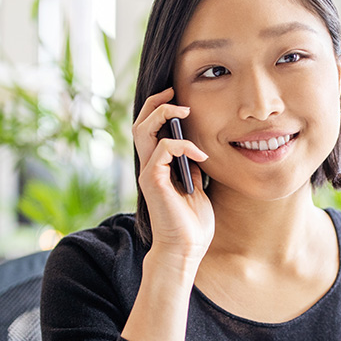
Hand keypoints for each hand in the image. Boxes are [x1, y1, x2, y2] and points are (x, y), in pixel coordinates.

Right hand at [133, 89, 213, 262]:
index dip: (161, 109)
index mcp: (158, 166)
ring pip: (142, 129)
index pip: (151, 129)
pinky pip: (163, 149)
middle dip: (156, 101)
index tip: (182, 99)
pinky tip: (200, 153)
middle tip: (175, 91)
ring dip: (162, 113)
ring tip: (184, 109)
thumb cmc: (192, 223)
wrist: (186, 249)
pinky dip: (183, 145)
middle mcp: (148, 166)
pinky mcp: (152, 181)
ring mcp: (148, 172)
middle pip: (140, 122)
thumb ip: (193, 166)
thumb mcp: (197, 187)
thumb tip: (198, 146)